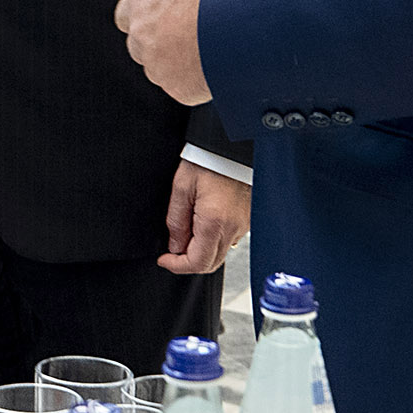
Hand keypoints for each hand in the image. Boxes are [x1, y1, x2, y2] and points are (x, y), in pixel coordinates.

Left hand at [115, 0, 213, 105]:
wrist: (239, 24)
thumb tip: (182, 0)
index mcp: (141, 4)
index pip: (126, 16)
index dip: (144, 21)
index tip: (158, 22)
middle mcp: (141, 35)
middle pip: (141, 47)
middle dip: (160, 47)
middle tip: (189, 41)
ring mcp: (156, 65)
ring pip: (162, 70)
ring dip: (180, 66)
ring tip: (210, 52)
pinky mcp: (176, 88)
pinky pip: (184, 89)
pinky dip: (198, 83)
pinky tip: (215, 68)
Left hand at [159, 159, 249, 274]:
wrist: (230, 146)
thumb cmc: (208, 160)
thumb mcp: (181, 187)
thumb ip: (176, 221)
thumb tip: (175, 246)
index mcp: (215, 222)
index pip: (198, 262)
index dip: (177, 266)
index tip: (164, 260)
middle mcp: (233, 228)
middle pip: (211, 263)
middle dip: (188, 262)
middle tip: (171, 251)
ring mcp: (243, 225)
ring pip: (221, 253)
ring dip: (201, 251)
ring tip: (186, 231)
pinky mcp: (247, 219)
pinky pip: (230, 239)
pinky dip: (214, 241)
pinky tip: (202, 225)